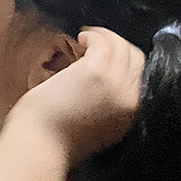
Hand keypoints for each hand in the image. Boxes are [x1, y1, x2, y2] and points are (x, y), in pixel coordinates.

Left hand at [9, 27, 145, 165]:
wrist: (41, 146)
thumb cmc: (56, 139)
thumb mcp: (95, 126)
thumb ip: (107, 106)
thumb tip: (101, 82)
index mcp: (130, 115)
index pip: (139, 77)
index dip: (124, 61)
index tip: (108, 56)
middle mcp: (130, 99)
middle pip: (135, 58)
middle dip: (118, 46)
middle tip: (96, 42)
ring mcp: (115, 84)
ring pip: (121, 46)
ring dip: (104, 36)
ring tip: (86, 38)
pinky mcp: (95, 71)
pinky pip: (103, 41)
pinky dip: (93, 34)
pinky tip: (80, 38)